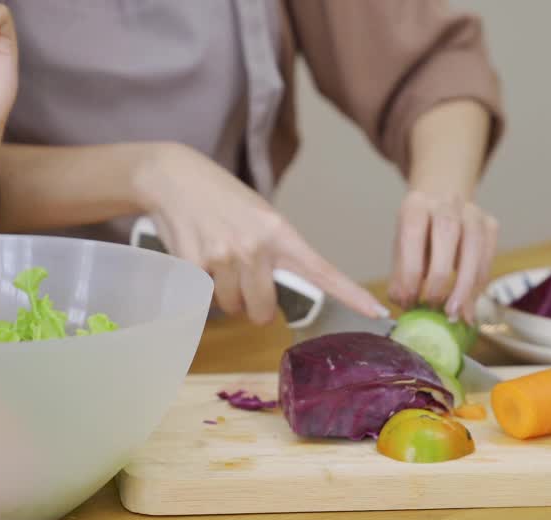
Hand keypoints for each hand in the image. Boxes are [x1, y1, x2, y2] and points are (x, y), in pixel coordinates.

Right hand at [133, 143, 387, 325]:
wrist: (174, 176)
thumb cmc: (222, 200)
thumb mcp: (260, 218)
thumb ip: (276, 253)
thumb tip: (283, 297)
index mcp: (279, 234)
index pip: (321, 271)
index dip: (350, 295)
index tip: (376, 313)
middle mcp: (255, 247)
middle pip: (263, 311)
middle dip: (253, 306)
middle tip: (243, 282)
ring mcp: (223, 257)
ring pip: (231, 307)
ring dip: (224, 295)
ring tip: (217, 261)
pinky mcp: (193, 265)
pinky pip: (202, 299)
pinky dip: (199, 287)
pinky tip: (197, 258)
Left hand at [389, 189, 497, 323]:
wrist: (443, 204)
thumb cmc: (419, 234)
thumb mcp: (403, 250)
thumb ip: (401, 276)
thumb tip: (406, 304)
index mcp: (416, 205)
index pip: (413, 234)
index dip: (410, 270)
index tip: (408, 300)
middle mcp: (446, 203)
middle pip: (447, 233)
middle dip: (440, 277)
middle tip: (433, 307)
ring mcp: (472, 212)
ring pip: (474, 245)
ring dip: (465, 284)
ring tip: (455, 313)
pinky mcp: (490, 225)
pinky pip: (488, 256)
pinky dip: (478, 283)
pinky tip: (468, 303)